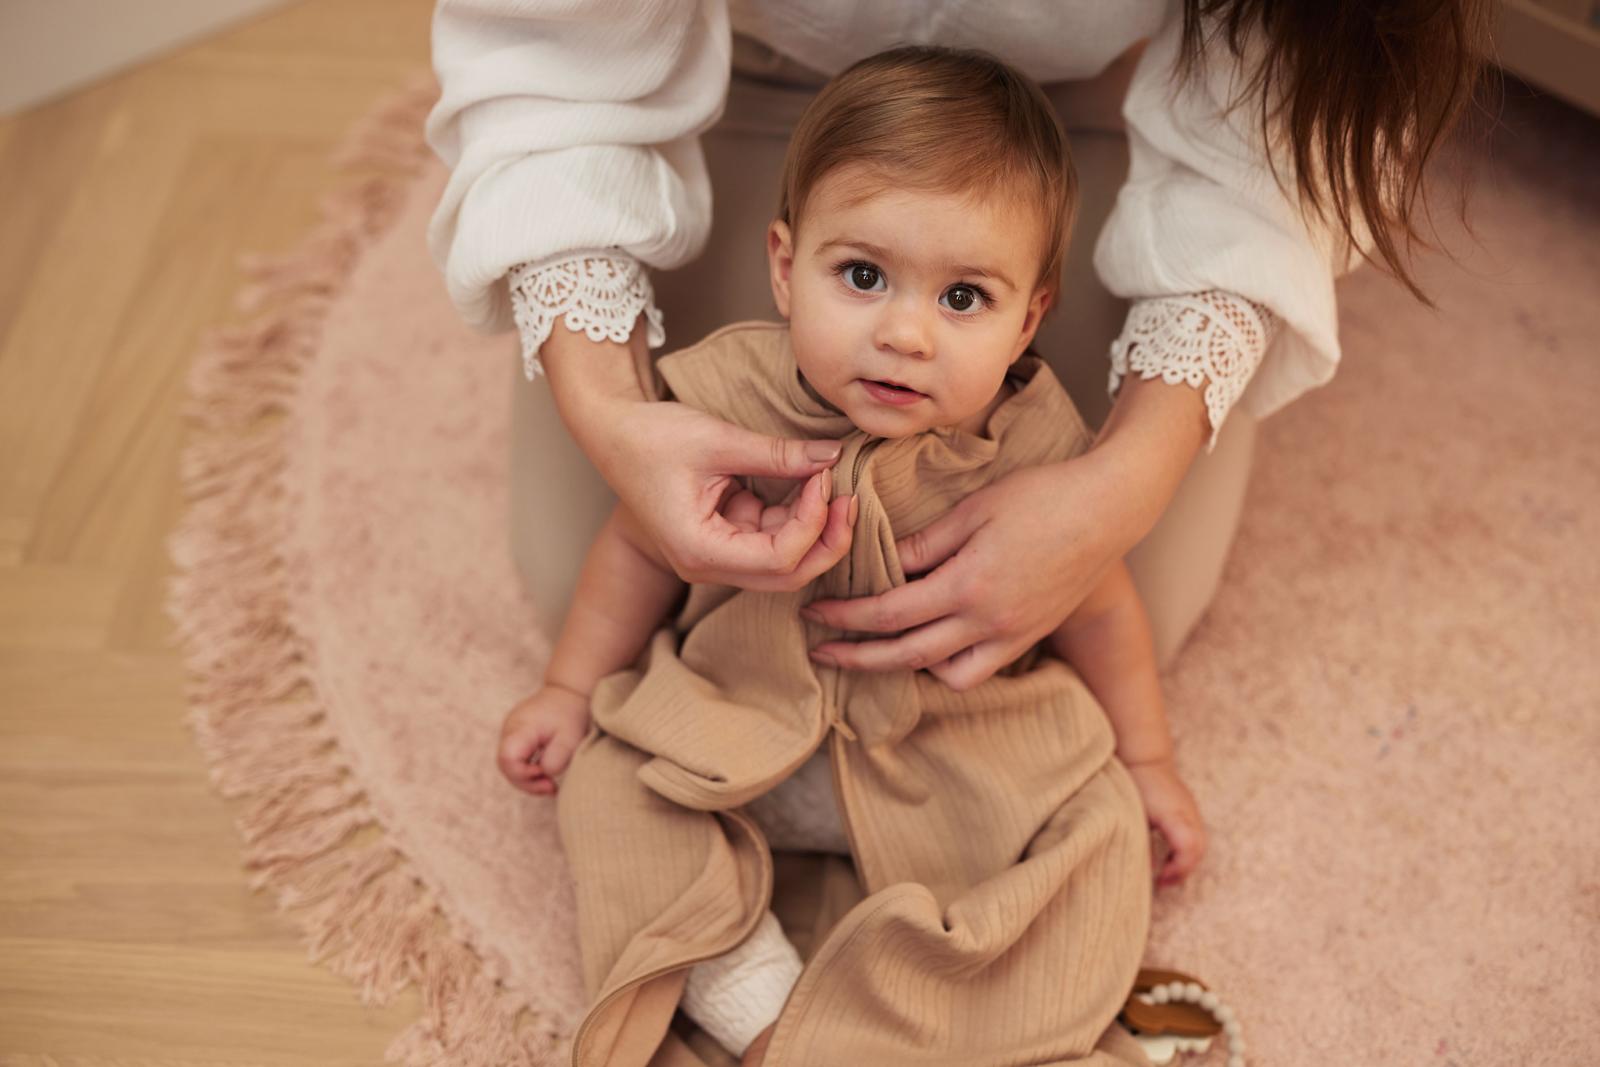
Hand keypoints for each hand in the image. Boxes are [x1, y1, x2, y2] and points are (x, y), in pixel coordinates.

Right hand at [496, 685, 591, 795]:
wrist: (569, 692)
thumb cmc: (571, 714)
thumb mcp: (571, 739)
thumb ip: (556, 759)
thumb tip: (543, 773)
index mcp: (522, 726)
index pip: (508, 758)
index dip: (523, 774)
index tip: (545, 774)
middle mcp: (510, 728)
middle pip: (505, 765)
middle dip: (526, 782)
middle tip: (551, 787)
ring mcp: (510, 732)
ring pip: (509, 765)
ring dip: (528, 779)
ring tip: (550, 785)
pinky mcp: (515, 736)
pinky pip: (515, 759)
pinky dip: (528, 771)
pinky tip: (545, 776)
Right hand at [543, 323, 856, 592]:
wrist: (612, 432)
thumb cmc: (651, 436)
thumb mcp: (718, 440)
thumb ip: (778, 454)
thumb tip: (833, 456)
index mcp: (699, 550)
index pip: (778, 558)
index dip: (813, 523)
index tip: (824, 477)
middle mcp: (708, 565)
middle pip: (788, 574)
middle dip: (827, 540)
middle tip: (849, 496)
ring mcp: (717, 555)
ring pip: (785, 560)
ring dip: (814, 526)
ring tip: (833, 481)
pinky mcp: (725, 537)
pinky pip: (772, 538)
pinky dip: (797, 514)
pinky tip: (812, 483)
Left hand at [802, 457, 1129, 690]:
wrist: (1109, 508)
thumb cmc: (1041, 496)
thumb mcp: (973, 510)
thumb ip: (924, 544)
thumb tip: (881, 563)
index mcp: (968, 586)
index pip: (889, 613)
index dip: (846, 617)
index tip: (815, 615)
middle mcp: (989, 622)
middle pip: (906, 655)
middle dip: (856, 657)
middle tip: (819, 651)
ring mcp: (1012, 635)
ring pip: (944, 674)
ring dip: (904, 668)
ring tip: (876, 647)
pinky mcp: (1030, 636)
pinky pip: (978, 670)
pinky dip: (948, 667)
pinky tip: (932, 644)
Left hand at [1124, 756, 1206, 886]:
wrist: (1143, 756)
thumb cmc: (1134, 784)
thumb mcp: (1132, 815)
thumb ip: (1140, 841)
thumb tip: (1146, 868)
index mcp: (1174, 814)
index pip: (1190, 848)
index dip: (1178, 869)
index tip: (1160, 879)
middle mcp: (1188, 812)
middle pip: (1199, 849)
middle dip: (1183, 870)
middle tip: (1163, 881)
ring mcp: (1192, 809)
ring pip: (1200, 843)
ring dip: (1185, 860)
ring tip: (1166, 871)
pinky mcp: (1189, 808)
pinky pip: (1195, 834)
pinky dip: (1186, 849)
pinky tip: (1168, 854)